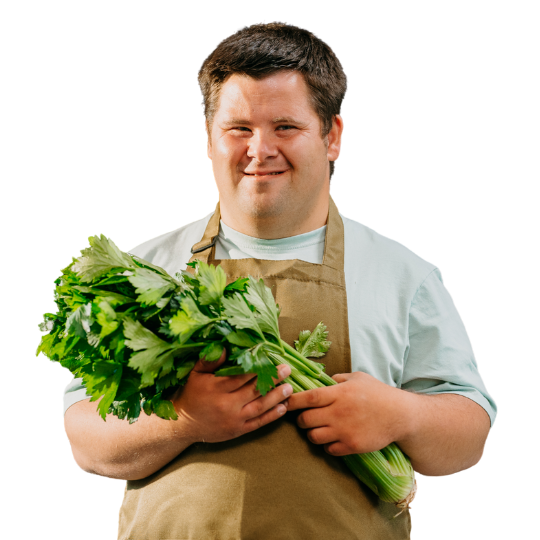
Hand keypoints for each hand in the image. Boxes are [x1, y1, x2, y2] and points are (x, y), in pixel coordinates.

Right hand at [170, 349, 292, 443]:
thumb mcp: (196, 374)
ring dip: (276, 397)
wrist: (182, 425)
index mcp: (216, 388)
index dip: (257, 367)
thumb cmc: (191, 395)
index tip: (270, 358)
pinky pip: (258, 423)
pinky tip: (283, 408)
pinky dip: (272, 416)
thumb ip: (210, 361)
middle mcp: (227, 404)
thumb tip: (225, 347)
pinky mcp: (237, 431)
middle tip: (287, 370)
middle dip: (272, 379)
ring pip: (259, 407)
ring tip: (289, 388)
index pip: (241, 376)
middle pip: (254, 390)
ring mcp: (233, 419)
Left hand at [285, 371, 410, 456]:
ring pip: (313, 437)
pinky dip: (327, 445)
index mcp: (339, 393)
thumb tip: (323, 379)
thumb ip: (338, 378)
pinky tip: (334, 439)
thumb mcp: (358, 378)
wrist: (400, 415)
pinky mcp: (352, 446)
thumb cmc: (378, 393)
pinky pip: (329, 450)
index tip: (286, 400)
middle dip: (301, 420)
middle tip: (305, 417)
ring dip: (312, 433)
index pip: (308, 397)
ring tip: (319, 429)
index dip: (293, 400)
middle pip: (305, 420)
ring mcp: (345, 431)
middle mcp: (339, 412)